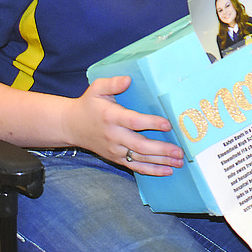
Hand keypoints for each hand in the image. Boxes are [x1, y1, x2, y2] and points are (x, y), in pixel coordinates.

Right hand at [63, 75, 184, 175]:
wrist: (71, 126)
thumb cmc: (88, 104)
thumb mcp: (97, 88)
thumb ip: (113, 83)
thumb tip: (128, 79)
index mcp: (112, 117)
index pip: (134, 122)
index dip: (151, 123)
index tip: (168, 124)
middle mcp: (114, 136)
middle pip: (140, 145)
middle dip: (162, 149)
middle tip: (180, 151)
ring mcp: (115, 149)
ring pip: (140, 159)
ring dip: (161, 162)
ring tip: (178, 163)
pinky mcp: (116, 158)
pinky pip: (135, 167)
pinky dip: (152, 170)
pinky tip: (167, 171)